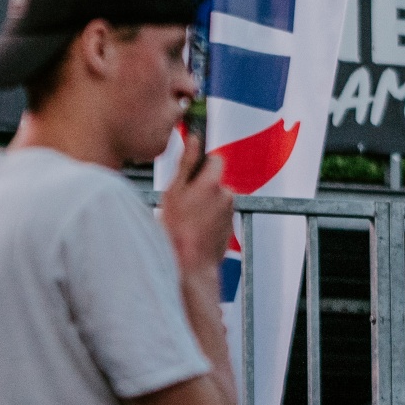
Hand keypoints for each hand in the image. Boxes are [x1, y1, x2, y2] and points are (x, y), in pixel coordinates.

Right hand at [160, 142, 232, 279]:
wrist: (189, 266)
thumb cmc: (177, 229)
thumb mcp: (173, 191)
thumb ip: (186, 162)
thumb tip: (194, 138)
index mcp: (213, 183)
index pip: (215, 159)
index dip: (201, 165)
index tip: (189, 175)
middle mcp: (227, 196)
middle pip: (214, 181)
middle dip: (201, 187)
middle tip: (182, 203)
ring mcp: (230, 213)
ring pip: (216, 199)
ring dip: (204, 204)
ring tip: (187, 220)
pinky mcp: (229, 228)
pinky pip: (218, 215)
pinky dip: (208, 219)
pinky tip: (195, 230)